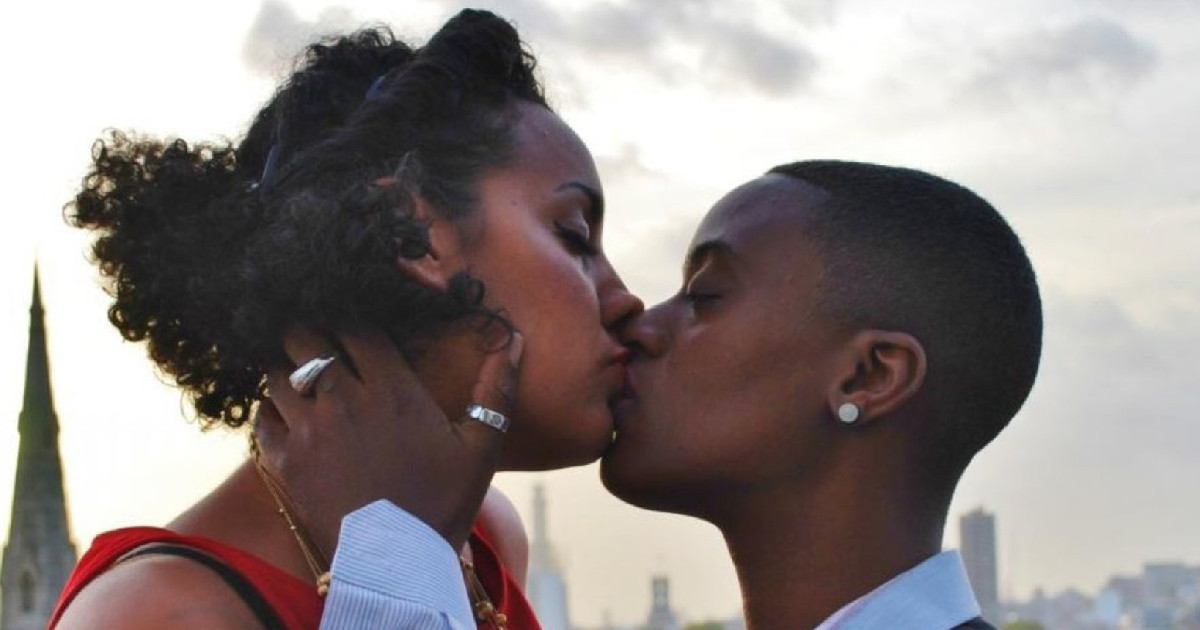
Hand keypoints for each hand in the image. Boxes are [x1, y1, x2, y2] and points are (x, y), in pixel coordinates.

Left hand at [254, 325, 522, 555]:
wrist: (397, 565)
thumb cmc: (443, 503)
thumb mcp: (481, 446)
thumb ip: (497, 389)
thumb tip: (516, 339)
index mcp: (392, 390)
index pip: (355, 326)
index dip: (350, 317)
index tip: (353, 322)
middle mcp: (345, 401)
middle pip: (304, 339)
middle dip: (307, 332)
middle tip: (316, 338)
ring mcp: (310, 431)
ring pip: (277, 375)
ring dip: (288, 370)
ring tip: (302, 377)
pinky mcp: (286, 462)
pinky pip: (264, 418)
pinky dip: (272, 409)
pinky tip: (289, 415)